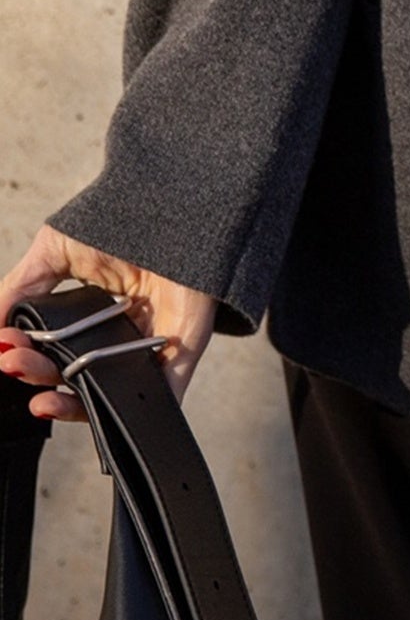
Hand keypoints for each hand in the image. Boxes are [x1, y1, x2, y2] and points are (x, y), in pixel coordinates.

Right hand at [0, 224, 217, 422]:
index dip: (28, 357)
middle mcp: (118, 334)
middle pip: (73, 374)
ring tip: (41, 400)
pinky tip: (95, 415)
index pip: (54, 351)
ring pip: (108, 394)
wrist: (174, 202)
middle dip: (37, 376)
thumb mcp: (55, 251)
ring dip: (68, 406)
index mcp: (91, 315)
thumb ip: (20, 291)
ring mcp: (149, 346)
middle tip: (13, 363)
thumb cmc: (121, 220)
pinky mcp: (181, 353)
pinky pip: (159, 398)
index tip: (6, 351)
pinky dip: (133, 417)